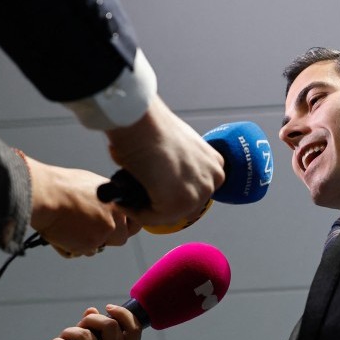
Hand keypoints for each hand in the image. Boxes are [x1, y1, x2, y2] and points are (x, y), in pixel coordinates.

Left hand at [7, 306, 142, 339]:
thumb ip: (97, 334)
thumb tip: (91, 310)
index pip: (134, 329)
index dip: (123, 314)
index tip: (108, 309)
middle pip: (110, 325)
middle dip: (91, 319)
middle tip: (80, 326)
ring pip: (85, 334)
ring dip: (69, 332)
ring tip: (63, 339)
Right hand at [26, 156, 140, 256]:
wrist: (44, 195)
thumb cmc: (61, 187)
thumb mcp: (92, 185)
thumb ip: (105, 201)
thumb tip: (108, 209)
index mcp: (118, 200)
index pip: (135, 221)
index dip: (125, 227)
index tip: (118, 229)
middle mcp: (116, 217)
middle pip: (120, 238)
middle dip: (106, 238)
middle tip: (88, 230)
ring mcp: (105, 232)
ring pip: (99, 247)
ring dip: (87, 243)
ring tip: (69, 227)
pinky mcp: (90, 244)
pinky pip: (82, 252)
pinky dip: (71, 247)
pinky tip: (61, 233)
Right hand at [104, 95, 224, 225]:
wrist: (141, 121)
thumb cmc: (151, 127)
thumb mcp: (177, 147)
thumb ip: (178, 166)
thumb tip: (161, 183)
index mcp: (214, 164)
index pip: (197, 192)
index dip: (173, 196)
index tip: (155, 196)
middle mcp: (213, 179)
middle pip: (186, 208)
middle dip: (162, 206)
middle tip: (139, 201)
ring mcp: (198, 193)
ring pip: (169, 215)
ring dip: (147, 211)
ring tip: (129, 202)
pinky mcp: (178, 203)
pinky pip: (152, 218)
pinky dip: (135, 213)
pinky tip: (125, 202)